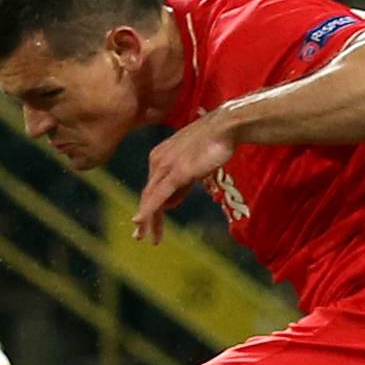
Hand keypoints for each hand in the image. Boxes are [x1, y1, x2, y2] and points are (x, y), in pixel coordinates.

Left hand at [134, 108, 235, 243]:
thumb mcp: (193, 168)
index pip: (152, 188)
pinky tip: (141, 221)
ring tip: (145, 237)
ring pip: (150, 197)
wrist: (224, 127)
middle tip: (140, 236)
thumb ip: (180, 187)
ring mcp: (165, 166)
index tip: (146, 225)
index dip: (149, 208)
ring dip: (147, 219)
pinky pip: (158, 195)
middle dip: (145, 218)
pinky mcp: (175, 172)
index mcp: (159, 157)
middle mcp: (157, 160)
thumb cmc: (213, 143)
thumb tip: (169, 205)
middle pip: (148, 194)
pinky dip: (148, 210)